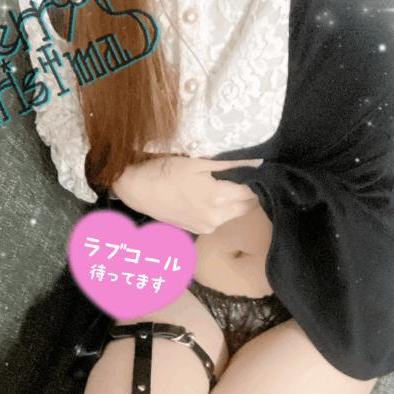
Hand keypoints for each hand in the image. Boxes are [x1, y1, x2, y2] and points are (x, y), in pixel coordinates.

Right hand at [112, 155, 262, 233]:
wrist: (138, 190)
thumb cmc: (166, 171)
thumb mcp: (199, 162)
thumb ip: (229, 164)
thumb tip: (255, 162)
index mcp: (218, 198)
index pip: (250, 193)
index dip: (253, 181)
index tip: (253, 171)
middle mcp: (216, 218)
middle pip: (246, 207)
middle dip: (248, 193)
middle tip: (241, 177)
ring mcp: (207, 227)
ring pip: (233, 214)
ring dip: (235, 202)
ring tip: (224, 185)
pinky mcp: (198, 230)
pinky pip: (219, 219)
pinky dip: (221, 209)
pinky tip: (209, 196)